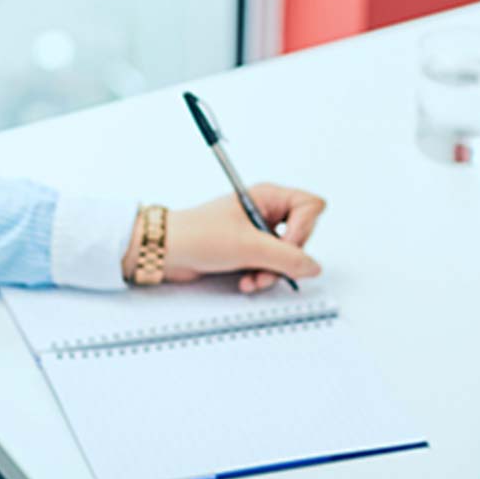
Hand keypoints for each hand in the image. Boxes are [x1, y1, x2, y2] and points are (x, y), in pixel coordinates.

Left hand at [124, 183, 326, 292]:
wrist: (166, 251)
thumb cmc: (197, 234)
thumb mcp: (247, 246)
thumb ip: (286, 258)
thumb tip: (313, 266)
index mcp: (267, 196)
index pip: (311, 207)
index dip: (304, 230)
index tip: (285, 245)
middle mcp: (265, 211)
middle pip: (301, 236)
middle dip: (285, 259)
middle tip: (267, 267)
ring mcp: (257, 232)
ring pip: (286, 256)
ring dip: (271, 273)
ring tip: (252, 280)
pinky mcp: (248, 250)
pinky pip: (270, 266)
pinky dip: (260, 277)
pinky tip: (245, 281)